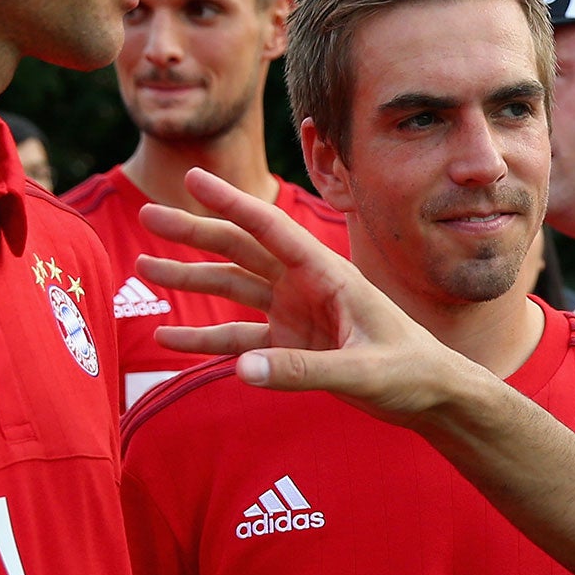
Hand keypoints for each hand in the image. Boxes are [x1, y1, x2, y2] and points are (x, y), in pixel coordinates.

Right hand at [138, 167, 482, 419]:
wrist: (432, 396)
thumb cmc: (410, 373)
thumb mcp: (361, 372)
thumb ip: (302, 372)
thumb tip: (241, 370)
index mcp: (328, 274)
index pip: (271, 229)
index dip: (231, 202)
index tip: (194, 177)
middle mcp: (306, 285)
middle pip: (241, 249)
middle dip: (194, 232)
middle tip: (147, 214)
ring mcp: (295, 313)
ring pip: (233, 287)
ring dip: (190, 277)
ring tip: (142, 267)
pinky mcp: (291, 344)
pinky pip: (239, 336)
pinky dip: (204, 337)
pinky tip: (169, 337)